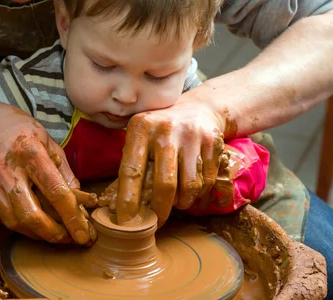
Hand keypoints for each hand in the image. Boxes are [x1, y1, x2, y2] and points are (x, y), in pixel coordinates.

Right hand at [0, 102, 96, 244]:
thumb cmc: (18, 129)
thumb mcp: (46, 139)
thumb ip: (63, 170)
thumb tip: (79, 200)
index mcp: (30, 151)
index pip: (55, 192)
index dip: (72, 218)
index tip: (83, 234)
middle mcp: (5, 168)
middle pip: (30, 215)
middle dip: (52, 234)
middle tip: (66, 239)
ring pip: (11, 221)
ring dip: (33, 232)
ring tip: (47, 230)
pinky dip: (12, 222)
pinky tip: (22, 217)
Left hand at [116, 98, 224, 226]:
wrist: (198, 109)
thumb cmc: (160, 131)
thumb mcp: (140, 137)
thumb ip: (132, 163)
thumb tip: (120, 206)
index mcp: (141, 128)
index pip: (131, 170)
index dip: (128, 200)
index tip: (126, 223)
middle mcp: (166, 130)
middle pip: (164, 184)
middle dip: (160, 211)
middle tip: (156, 222)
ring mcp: (192, 136)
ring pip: (189, 187)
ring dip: (181, 202)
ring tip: (175, 199)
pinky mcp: (212, 143)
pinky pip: (206, 182)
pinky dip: (198, 193)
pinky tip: (190, 187)